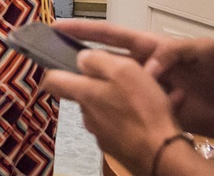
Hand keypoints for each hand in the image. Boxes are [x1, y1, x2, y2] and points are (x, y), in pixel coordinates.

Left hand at [42, 49, 183, 175]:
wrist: (162, 155)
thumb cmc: (142, 110)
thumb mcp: (122, 71)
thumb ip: (98, 60)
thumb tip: (82, 58)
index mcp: (83, 94)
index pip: (52, 81)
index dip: (54, 70)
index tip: (62, 64)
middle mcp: (87, 115)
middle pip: (84, 94)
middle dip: (100, 84)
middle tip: (123, 76)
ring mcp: (102, 133)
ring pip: (106, 109)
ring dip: (120, 100)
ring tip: (147, 95)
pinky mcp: (118, 146)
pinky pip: (122, 125)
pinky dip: (133, 117)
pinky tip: (155, 112)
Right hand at [50, 19, 213, 144]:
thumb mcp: (202, 51)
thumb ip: (174, 51)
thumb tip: (149, 66)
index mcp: (151, 46)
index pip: (111, 33)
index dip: (85, 30)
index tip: (58, 27)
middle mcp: (143, 65)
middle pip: (104, 58)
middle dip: (78, 57)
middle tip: (52, 60)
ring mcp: (145, 88)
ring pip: (111, 85)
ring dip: (94, 86)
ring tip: (71, 90)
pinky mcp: (151, 109)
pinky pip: (126, 107)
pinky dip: (113, 110)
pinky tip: (102, 116)